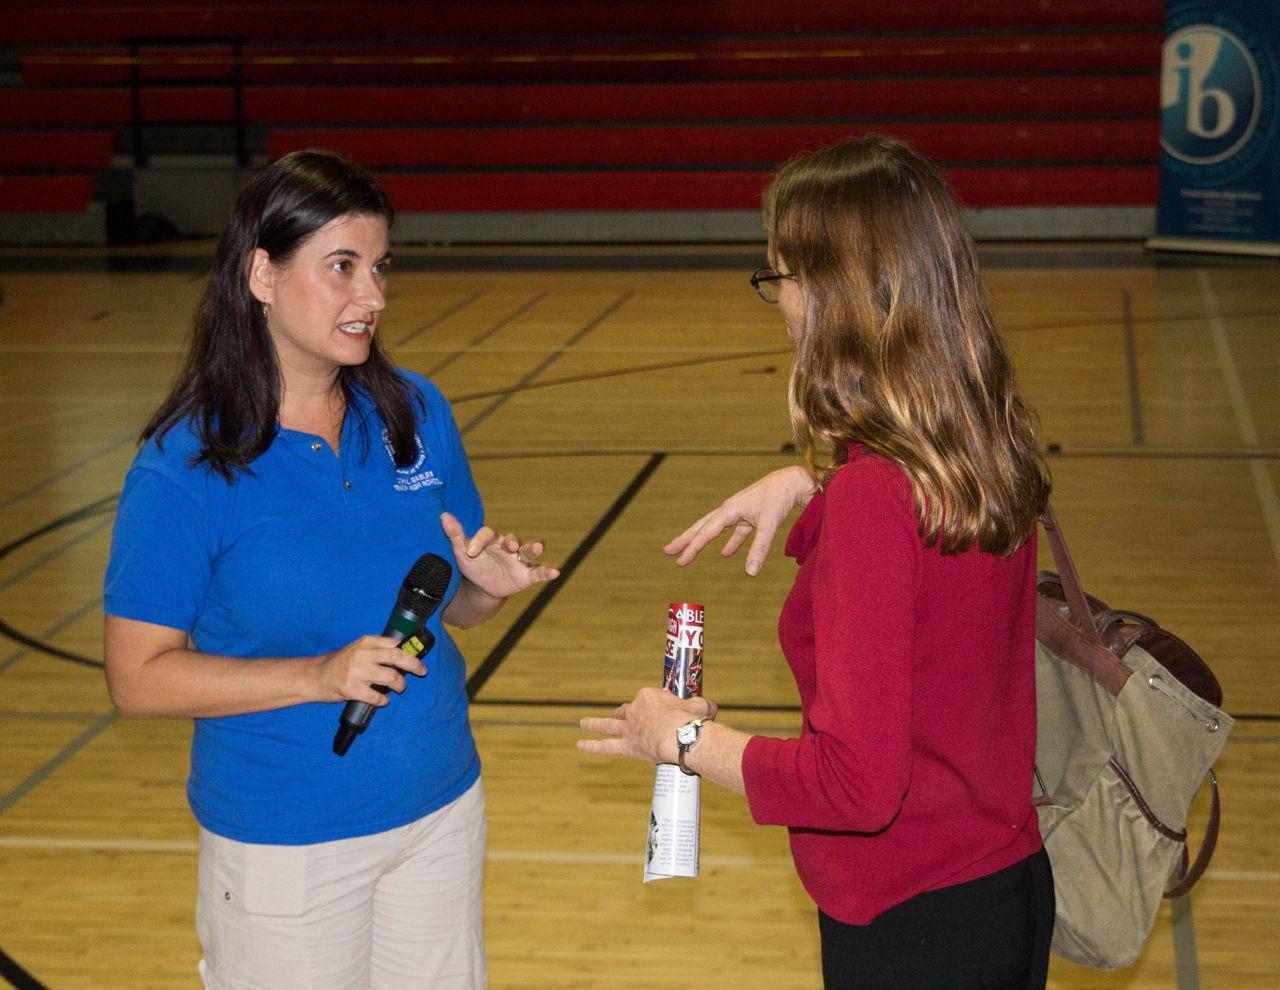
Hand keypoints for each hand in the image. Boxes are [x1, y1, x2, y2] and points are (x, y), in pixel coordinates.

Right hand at [314, 635, 425, 705]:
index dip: (410, 653)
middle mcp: (362, 654)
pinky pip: (377, 696)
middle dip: (414, 665)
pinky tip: (382, 700)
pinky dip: (384, 700)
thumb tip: (402, 656)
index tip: (417, 660)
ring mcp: (357, 672)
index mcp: (366, 642)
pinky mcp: (351, 689)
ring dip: (400, 685)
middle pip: (397, 657)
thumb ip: (376, 650)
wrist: (315, 676)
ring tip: (399, 688)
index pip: (395, 644)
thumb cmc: (340, 663)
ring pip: (391, 678)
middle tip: (421, 672)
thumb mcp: (358, 649)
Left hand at [440, 512, 559, 599]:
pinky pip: (538, 572)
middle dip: (512, 541)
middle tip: (509, 545)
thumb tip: (444, 515)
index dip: (480, 541)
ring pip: (528, 552)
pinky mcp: (526, 575)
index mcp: (491, 540)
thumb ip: (455, 534)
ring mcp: (518, 560)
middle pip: (512, 539)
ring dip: (533, 549)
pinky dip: (547, 571)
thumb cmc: (473, 563)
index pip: (488, 534)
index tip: (471, 552)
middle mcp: (507, 547)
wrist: (482, 586)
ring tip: (538, 546)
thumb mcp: (461, 551)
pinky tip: (556, 572)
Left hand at [577, 687, 717, 764]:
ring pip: (608, 724)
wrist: (680, 736)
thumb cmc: (692, 720)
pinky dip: (592, 745)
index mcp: (649, 696)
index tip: (664, 712)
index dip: (654, 707)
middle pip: (626, 711)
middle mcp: (635, 710)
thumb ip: (703, 705)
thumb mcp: (701, 706)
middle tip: (626, 718)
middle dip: (626, 714)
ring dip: (594, 723)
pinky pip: (606, 746)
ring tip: (584, 723)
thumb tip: (710, 708)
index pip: (647, 699)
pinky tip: (581, 744)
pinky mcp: (627, 746)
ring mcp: (628, 728)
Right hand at [664, 466, 814, 574]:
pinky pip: (736, 532)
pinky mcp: (751, 515)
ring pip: (715, 529)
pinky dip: (731, 542)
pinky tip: (726, 553)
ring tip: (689, 551)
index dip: (692, 548)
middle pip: (702, 527)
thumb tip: (750, 572)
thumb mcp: (769, 524)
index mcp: (729, 510)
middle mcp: (730, 509)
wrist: (793, 481)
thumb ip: (759, 549)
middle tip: (667, 551)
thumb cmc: (779, 498)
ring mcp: (739, 512)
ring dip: (703, 540)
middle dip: (685, 540)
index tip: (679, 561)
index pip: (706, 533)